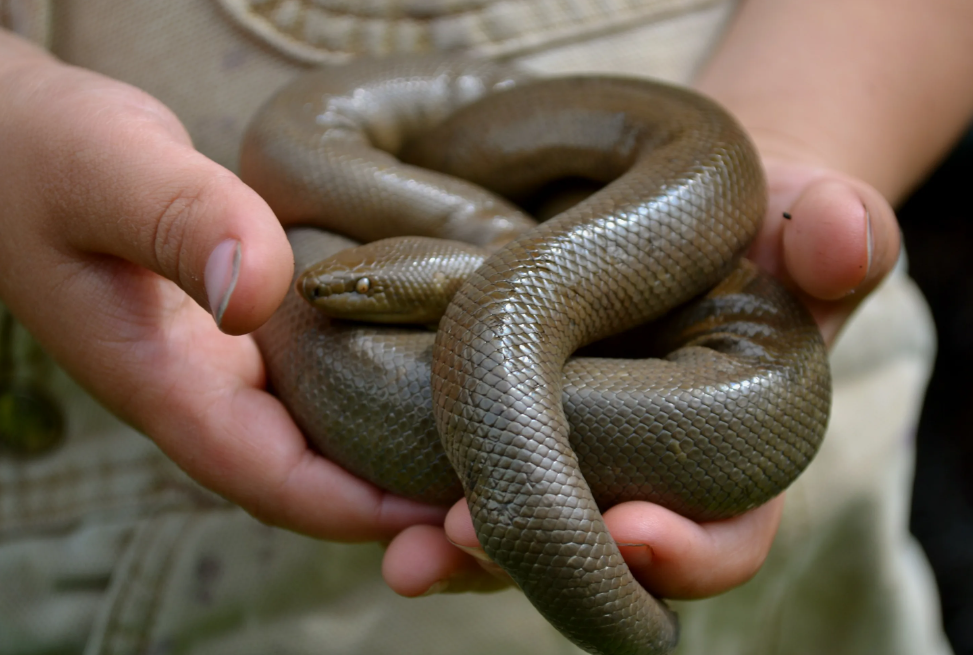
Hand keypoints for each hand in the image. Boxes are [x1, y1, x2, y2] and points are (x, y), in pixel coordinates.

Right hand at [0, 25, 445, 539]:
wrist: (18, 146)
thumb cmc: (50, 155)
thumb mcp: (109, 172)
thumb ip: (180, 223)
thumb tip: (263, 290)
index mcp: (170, 387)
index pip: (279, 481)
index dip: (370, 511)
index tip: (457, 511)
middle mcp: (209, 397)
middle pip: (318, 485)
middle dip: (404, 508)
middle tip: (501, 493)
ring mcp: (232, 371)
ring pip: (327, 443)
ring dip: (404, 461)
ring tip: (493, 449)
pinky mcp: (254, 336)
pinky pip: (327, 390)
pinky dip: (387, 397)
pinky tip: (447, 376)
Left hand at [380, 155, 900, 598]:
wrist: (686, 220)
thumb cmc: (755, 229)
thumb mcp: (802, 223)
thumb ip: (835, 235)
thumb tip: (842, 233)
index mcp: (727, 461)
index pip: (722, 534)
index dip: (686, 550)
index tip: (632, 530)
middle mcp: (642, 479)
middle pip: (595, 557)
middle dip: (535, 559)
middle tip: (465, 534)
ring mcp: (567, 460)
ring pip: (516, 535)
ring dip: (458, 545)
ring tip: (408, 545)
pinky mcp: (505, 428)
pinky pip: (461, 476)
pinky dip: (416, 491)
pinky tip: (372, 492)